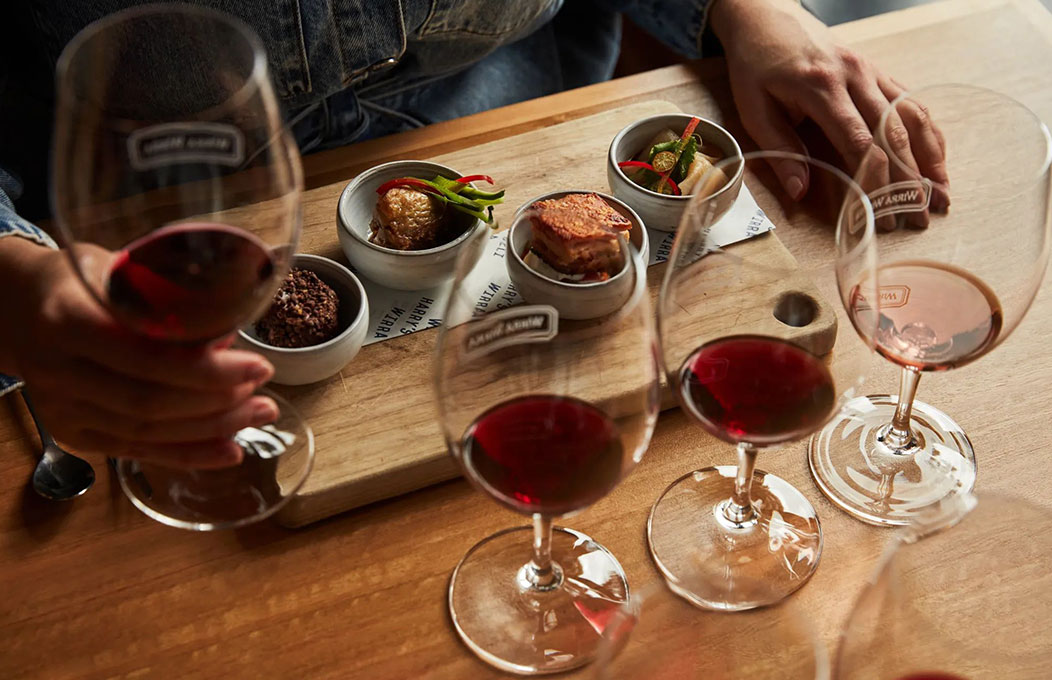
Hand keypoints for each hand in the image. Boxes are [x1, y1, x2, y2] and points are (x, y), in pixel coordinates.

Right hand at [0, 237, 275, 468]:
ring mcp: (62, 409)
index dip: (207, 370)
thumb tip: (229, 327)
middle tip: (263, 391)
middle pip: (150, 401)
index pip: (146, 357)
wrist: (13, 312)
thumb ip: (162, 295)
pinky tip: (229, 450)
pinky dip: (188, 454)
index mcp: (68, 321)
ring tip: (260, 413)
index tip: (257, 366)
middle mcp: (59, 372)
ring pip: (147, 431)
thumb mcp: (113, 267)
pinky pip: (137, 451)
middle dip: (219, 402)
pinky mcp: (74, 434)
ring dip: (213, 429)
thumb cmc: (75, 282)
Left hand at [710, 0, 947, 226]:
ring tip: (942, 194)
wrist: (767, 14)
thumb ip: (780, 148)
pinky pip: (910, 101)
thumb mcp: (754, 107)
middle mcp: (855, 77)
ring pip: (911, 116)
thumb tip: (800, 191)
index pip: (859, 142)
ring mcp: (870, 71)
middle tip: (921, 217)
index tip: (882, 213)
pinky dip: (927, 132)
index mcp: (822, 88)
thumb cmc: (756, 64)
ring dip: (930, 158)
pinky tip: (937, 159)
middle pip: (893, 134)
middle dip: (909, 180)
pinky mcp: (876, 70)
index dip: (875, 181)